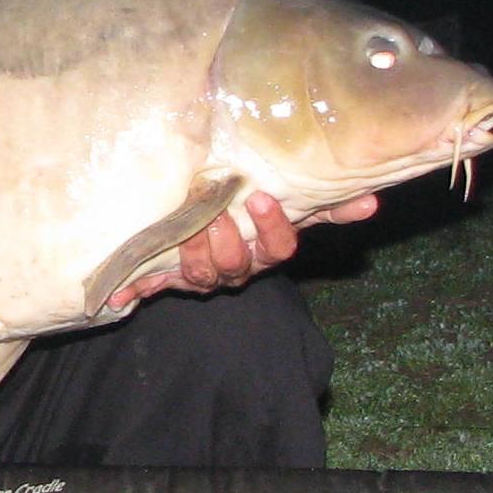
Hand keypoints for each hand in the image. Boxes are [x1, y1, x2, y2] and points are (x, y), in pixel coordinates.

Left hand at [106, 190, 379, 308]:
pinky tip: (120, 293)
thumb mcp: (284, 207)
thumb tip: (372, 202)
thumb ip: (326, 205)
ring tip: (185, 228)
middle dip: (226, 241)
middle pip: (237, 264)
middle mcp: (236, 267)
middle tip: (215, 214)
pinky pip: (154, 286)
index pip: (278, 247)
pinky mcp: (168, 279)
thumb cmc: (248, 218)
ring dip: (194, 254)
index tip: (259, 198)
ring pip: (203, 275)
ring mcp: (203, 276)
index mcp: (264, 250)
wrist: (198, 244)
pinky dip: (137, 288)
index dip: (271, 228)